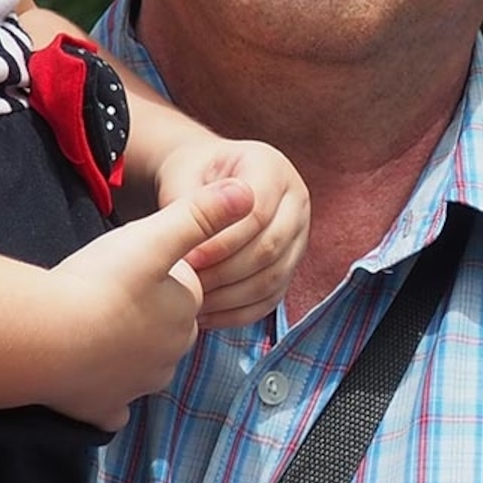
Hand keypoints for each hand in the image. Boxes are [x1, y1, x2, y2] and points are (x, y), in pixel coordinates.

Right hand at [38, 180, 250, 425]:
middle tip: (109, 290)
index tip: (131, 262)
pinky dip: (107, 395)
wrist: (47, 338)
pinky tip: (93, 379)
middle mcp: (170, 354)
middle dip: (147, 312)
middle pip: (167, 328)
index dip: (159, 271)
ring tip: (94, 324)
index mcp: (184, 312)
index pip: (185, 288)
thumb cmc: (99, 283)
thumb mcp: (153, 236)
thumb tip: (248, 193)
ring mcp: (137, 386)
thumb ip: (201, 214)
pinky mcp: (104, 408)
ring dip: (127, 349)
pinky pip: (114, 406)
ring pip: (144, 365)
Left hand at [150, 134, 309, 329]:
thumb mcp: (183, 178)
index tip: (187, 259)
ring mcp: (299, 234)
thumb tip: (191, 245)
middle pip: (270, 247)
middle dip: (226, 271)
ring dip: (231, 296)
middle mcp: (296, 199)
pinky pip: (272, 297)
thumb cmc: (189, 175)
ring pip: (273, 276)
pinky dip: (239, 312)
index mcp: (272, 167)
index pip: (258, 213)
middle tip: (189, 286)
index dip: (222, 242)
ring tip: (194, 302)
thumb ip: (189, 208)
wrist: (204, 183)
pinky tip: (206, 315)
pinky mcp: (291, 263)